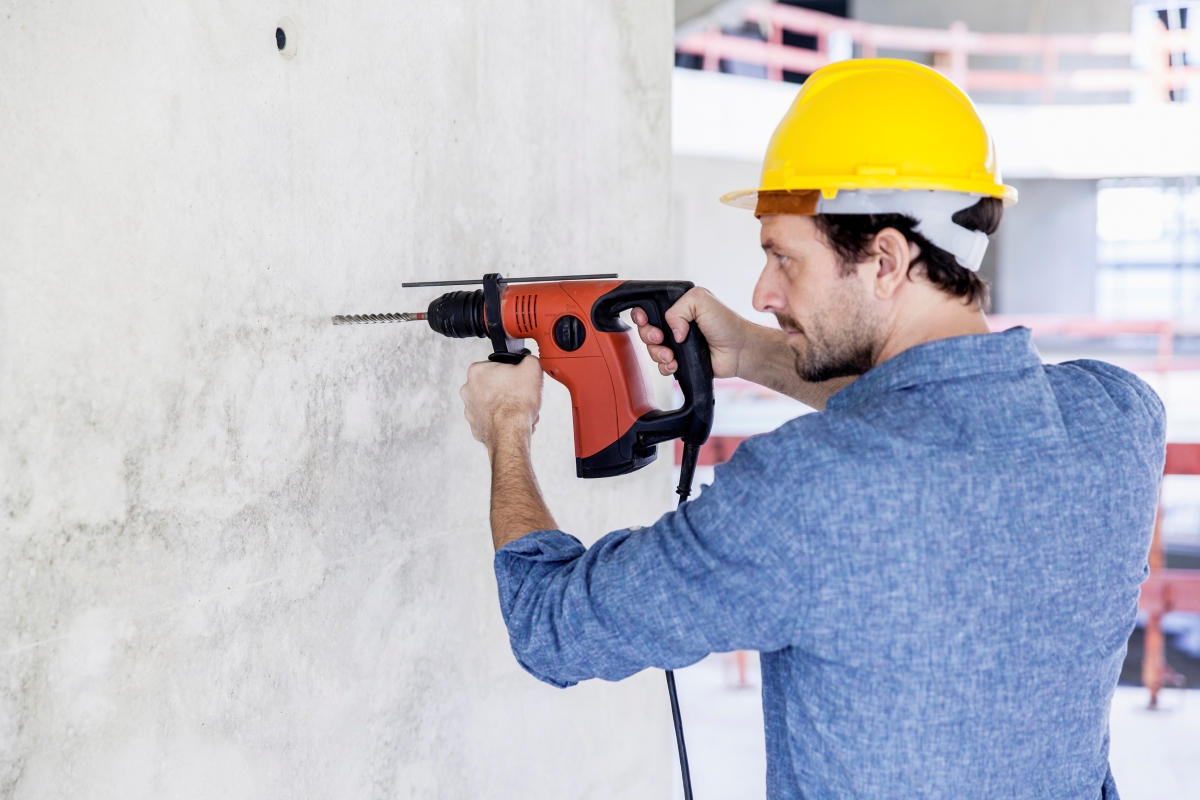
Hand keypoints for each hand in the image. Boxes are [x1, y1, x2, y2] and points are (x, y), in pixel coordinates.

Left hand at [459, 356, 542, 451]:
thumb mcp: (532, 368)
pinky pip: (491, 420)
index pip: (496, 366)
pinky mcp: (475, 427)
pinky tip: (513, 422)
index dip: (512, 373)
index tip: (519, 380)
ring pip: (492, 404)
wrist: (511, 432)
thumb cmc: (517, 402)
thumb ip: (529, 359)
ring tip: (519, 412)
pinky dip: (501, 421)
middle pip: (494, 386)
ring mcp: (470, 410)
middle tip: (521, 396)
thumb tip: (529, 361)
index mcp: (477, 371)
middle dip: (509, 391)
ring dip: (505, 407)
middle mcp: (468, 390)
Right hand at [631, 287, 747, 378]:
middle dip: (648, 336)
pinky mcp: (679, 360)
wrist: (738, 350)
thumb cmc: (726, 324)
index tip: (645, 320)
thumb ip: (678, 308)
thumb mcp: (701, 300)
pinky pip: (661, 365)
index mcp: (678, 307)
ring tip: (671, 355)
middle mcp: (675, 325)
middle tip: (660, 338)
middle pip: (645, 330)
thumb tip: (671, 331)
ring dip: (657, 353)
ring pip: (651, 349)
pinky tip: (675, 364)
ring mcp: (676, 343)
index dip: (641, 315)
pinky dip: (665, 366)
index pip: (649, 308)